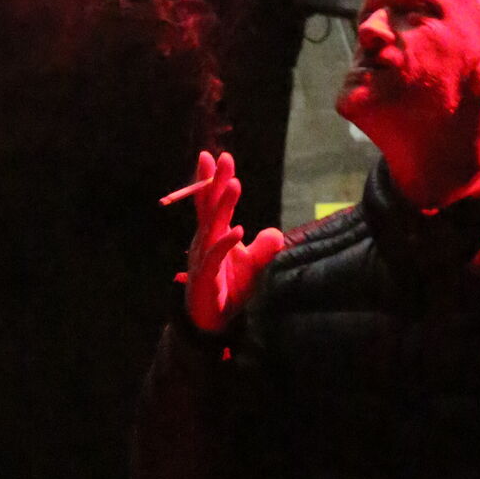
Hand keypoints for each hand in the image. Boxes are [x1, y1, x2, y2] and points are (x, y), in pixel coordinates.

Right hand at [167, 149, 284, 336]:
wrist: (211, 322)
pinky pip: (215, 255)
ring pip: (212, 226)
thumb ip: (263, 248)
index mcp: (213, 235)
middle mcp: (205, 242)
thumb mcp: (252, 266)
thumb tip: (277, 233)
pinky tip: (238, 231)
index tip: (217, 156)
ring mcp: (202, 258)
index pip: (213, 203)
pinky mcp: (205, 276)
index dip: (214, 180)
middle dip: (215, 182)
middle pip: (209, 207)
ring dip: (223, 205)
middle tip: (223, 158)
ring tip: (234, 184)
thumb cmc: (228, 289)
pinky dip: (226, 242)